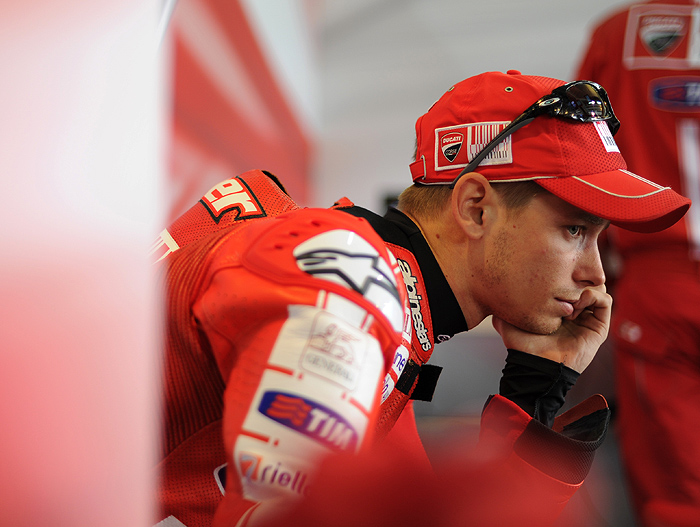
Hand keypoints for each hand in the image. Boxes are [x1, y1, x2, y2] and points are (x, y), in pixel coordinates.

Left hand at [491, 285, 611, 372]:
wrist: (536, 363)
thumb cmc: (522, 344)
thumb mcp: (507, 319)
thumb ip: (503, 303)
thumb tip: (492, 290)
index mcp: (556, 307)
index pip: (567, 280)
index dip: (561, 274)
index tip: (548, 279)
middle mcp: (574, 311)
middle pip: (584, 282)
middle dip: (575, 278)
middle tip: (560, 286)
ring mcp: (587, 318)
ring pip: (597, 288)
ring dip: (583, 288)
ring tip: (566, 301)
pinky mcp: (599, 326)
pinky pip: (606, 301)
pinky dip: (592, 297)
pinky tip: (575, 308)